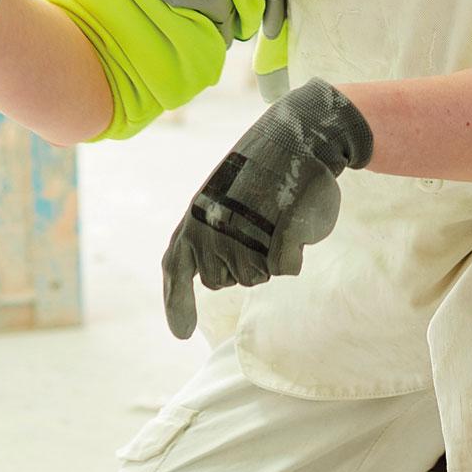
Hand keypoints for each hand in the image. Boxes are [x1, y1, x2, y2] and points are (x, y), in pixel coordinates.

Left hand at [161, 80, 373, 336]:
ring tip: (274, 218)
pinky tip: (293, 224)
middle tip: (254, 225)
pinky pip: (284, 268)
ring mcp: (244, 239)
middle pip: (221, 280)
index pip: (176, 267)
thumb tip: (207, 279)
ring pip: (255, 277)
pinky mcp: (277, 243)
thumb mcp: (220, 198)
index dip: (177, 303)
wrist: (296, 138)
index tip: (181, 333)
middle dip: (238, 263)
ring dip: (267, 256)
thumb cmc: (260, 171)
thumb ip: (208, 234)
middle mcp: (212, 233)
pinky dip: (291, 253)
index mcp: (194, 219)